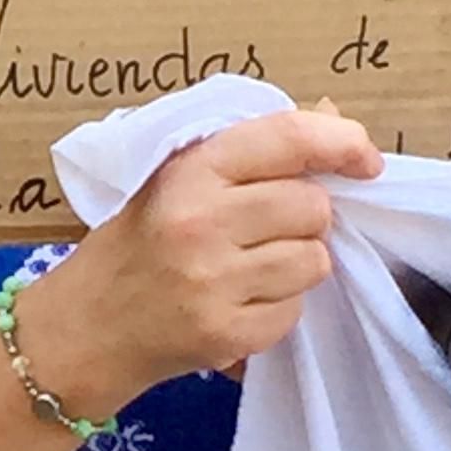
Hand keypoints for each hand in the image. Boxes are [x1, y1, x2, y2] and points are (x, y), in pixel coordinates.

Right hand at [16, 107, 383, 414]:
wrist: (85, 327)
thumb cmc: (139, 242)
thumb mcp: (177, 178)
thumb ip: (251, 149)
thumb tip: (333, 117)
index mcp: (189, 171)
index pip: (288, 139)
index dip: (342, 142)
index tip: (364, 160)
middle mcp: (200, 223)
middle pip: (312, 206)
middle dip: (305, 217)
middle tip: (266, 228)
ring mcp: (213, 283)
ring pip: (313, 260)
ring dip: (296, 263)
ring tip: (251, 267)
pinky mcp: (226, 333)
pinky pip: (295, 310)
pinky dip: (278, 307)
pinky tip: (239, 302)